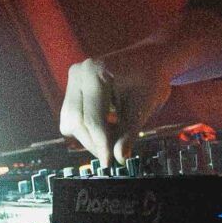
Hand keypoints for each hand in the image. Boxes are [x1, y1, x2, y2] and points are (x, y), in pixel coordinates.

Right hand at [59, 39, 176, 165]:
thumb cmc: (151, 79)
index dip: (101, 144)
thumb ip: (129, 133)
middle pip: (76, 121)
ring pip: (70, 121)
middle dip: (93, 143)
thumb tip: (119, 158)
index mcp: (96, 72)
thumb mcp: (144, 106)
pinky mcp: (73, 87)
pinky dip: (87, 128)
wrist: (150, 60)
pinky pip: (72, 116)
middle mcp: (79, 72)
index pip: (92, 118)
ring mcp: (73, 79)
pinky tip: (107, 129)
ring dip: (89, 137)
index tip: (110, 163)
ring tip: (113, 140)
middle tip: (112, 158)